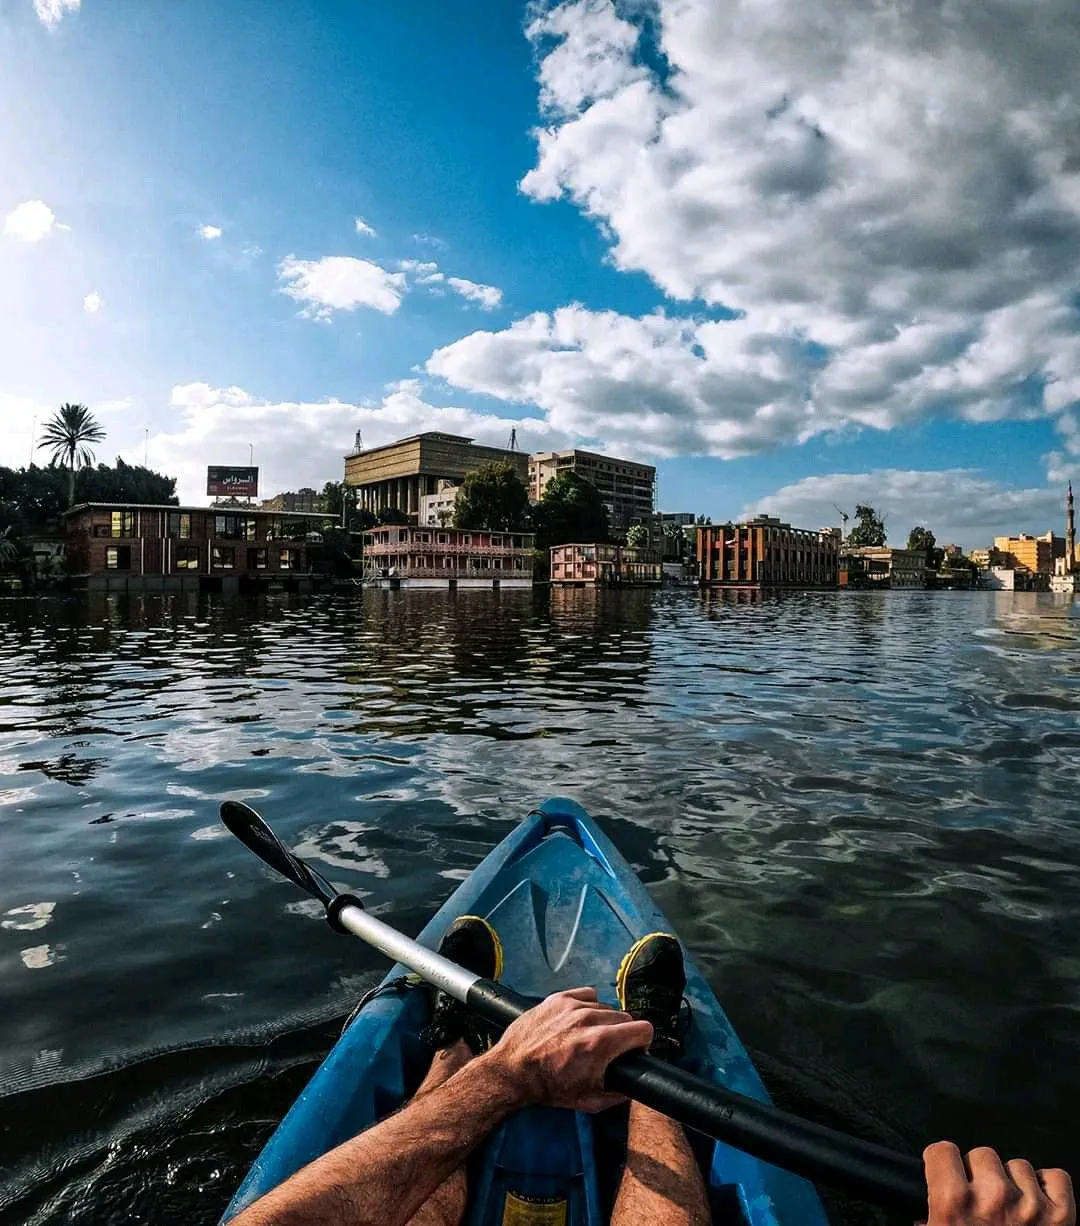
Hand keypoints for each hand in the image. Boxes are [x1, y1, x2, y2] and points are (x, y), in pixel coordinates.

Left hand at [478, 987, 652, 1112]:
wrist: (513, 1071)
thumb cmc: (548, 1087)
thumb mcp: (589, 1102)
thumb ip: (619, 1095)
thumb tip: (634, 1085)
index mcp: (599, 1044)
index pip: (643, 1029)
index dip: (642, 1042)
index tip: (634, 1049)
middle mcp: (588, 1020)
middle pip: (626, 1017)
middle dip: (622, 1034)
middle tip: (608, 1048)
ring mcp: (572, 1006)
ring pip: (606, 1007)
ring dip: (604, 1021)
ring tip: (590, 1036)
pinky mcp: (559, 998)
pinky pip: (588, 994)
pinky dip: (588, 1006)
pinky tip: (579, 1020)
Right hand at [923, 1142, 1073, 1225]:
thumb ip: (925, 1211)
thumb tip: (918, 1200)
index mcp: (953, 1202)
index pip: (942, 1150)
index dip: (945, 1166)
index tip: (949, 1178)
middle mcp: (992, 1197)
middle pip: (982, 1154)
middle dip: (982, 1175)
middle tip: (983, 1203)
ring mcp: (1030, 1205)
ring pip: (1018, 1165)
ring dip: (1015, 1183)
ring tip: (1011, 1211)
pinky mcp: (1062, 1216)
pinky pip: (1056, 1177)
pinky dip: (1049, 1189)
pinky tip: (1038, 1206)